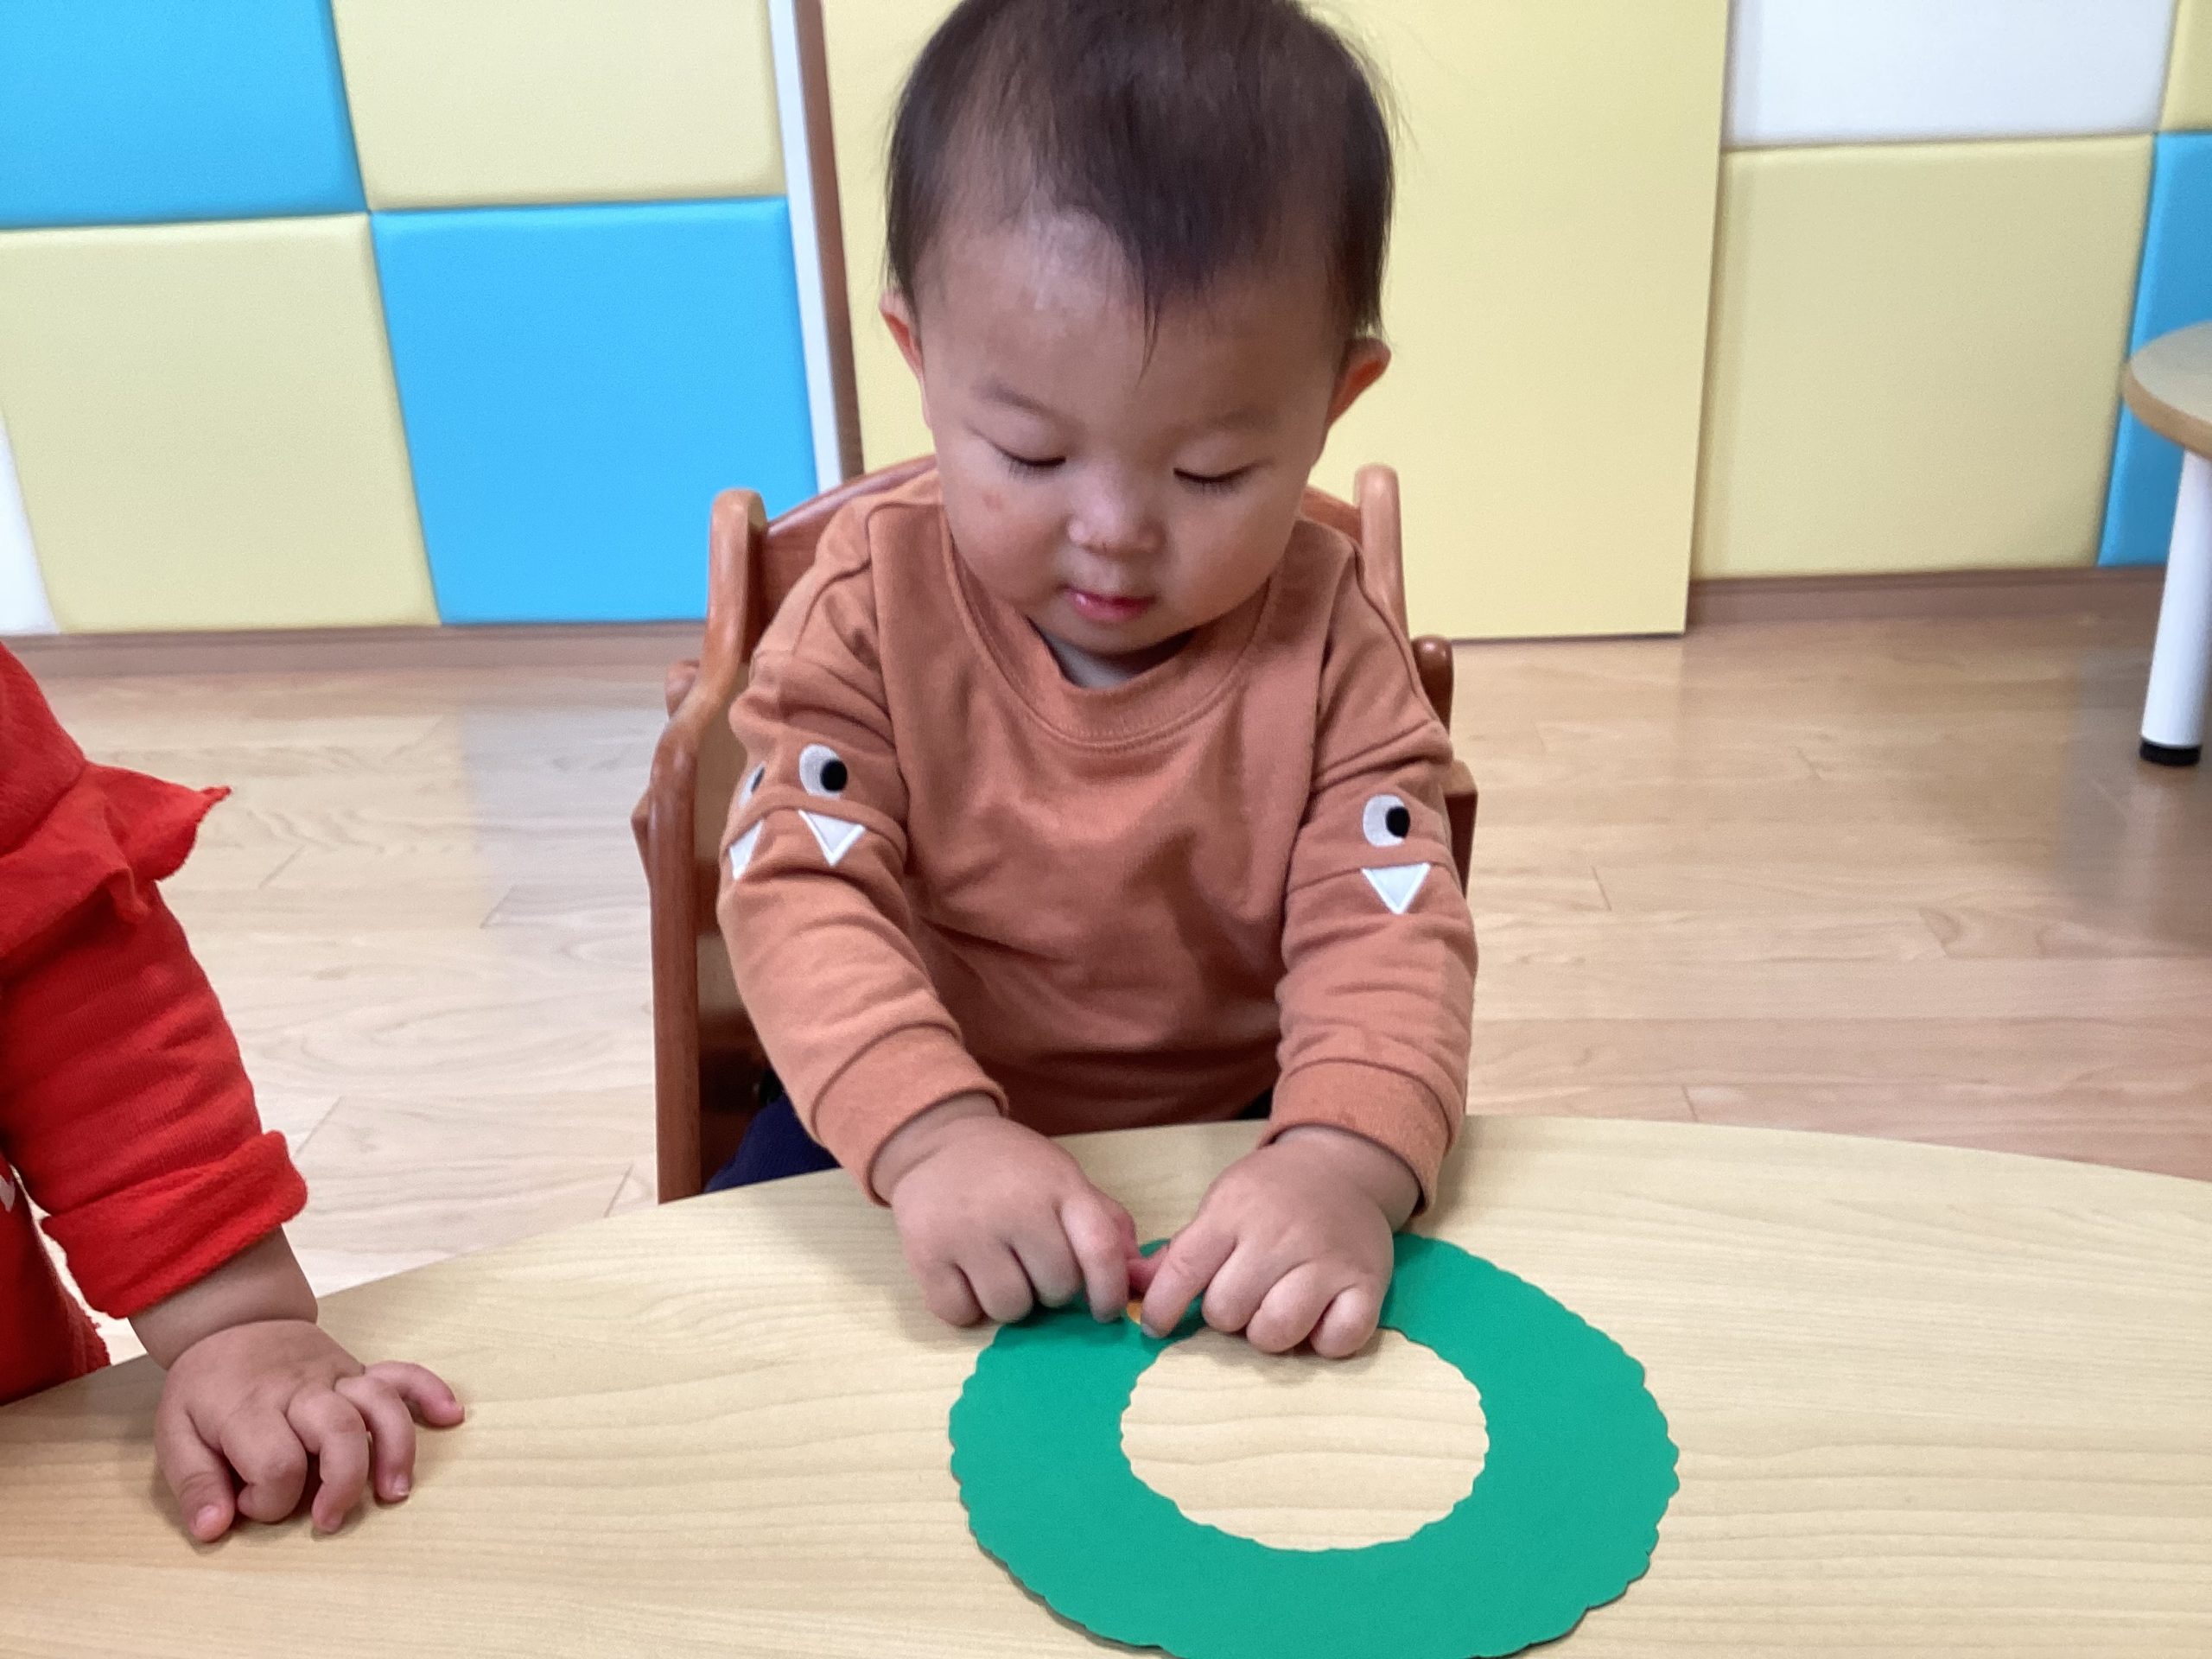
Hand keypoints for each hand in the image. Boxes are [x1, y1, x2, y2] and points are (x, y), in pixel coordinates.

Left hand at [154, 1319, 463, 1540]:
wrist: (231, 1320)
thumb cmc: (206, 1385)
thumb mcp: (175, 1431)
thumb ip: (194, 1483)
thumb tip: (214, 1529)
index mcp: (250, 1408)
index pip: (276, 1464)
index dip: (267, 1500)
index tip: (249, 1503)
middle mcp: (300, 1390)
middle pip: (338, 1433)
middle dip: (342, 1484)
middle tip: (328, 1520)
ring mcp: (335, 1376)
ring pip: (379, 1406)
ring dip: (394, 1450)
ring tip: (394, 1492)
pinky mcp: (357, 1369)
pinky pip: (402, 1373)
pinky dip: (429, 1392)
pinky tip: (449, 1415)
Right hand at [875, 1095, 1140, 1326]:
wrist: (937, 1141)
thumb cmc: (1011, 1167)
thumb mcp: (1063, 1177)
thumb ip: (1103, 1221)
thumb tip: (1137, 1274)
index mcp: (1058, 1186)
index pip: (1101, 1251)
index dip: (1110, 1291)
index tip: (1104, 1308)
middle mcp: (1014, 1208)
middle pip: (1056, 1289)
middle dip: (1051, 1288)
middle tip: (1032, 1264)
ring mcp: (966, 1232)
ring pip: (1009, 1309)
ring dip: (1010, 1301)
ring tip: (999, 1268)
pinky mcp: (925, 1253)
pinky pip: (961, 1313)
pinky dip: (967, 1305)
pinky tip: (965, 1274)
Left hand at [1135, 1126, 1417, 1357]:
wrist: (1342, 1167)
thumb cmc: (1270, 1194)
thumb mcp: (1221, 1204)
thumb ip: (1182, 1250)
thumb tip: (1132, 1285)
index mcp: (1234, 1211)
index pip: (1184, 1270)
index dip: (1162, 1308)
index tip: (1158, 1325)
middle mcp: (1279, 1234)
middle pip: (1227, 1310)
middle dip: (1224, 1316)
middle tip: (1239, 1299)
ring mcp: (1326, 1260)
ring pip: (1276, 1331)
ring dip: (1267, 1334)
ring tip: (1272, 1311)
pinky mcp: (1367, 1282)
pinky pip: (1336, 1341)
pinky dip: (1322, 1342)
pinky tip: (1316, 1320)